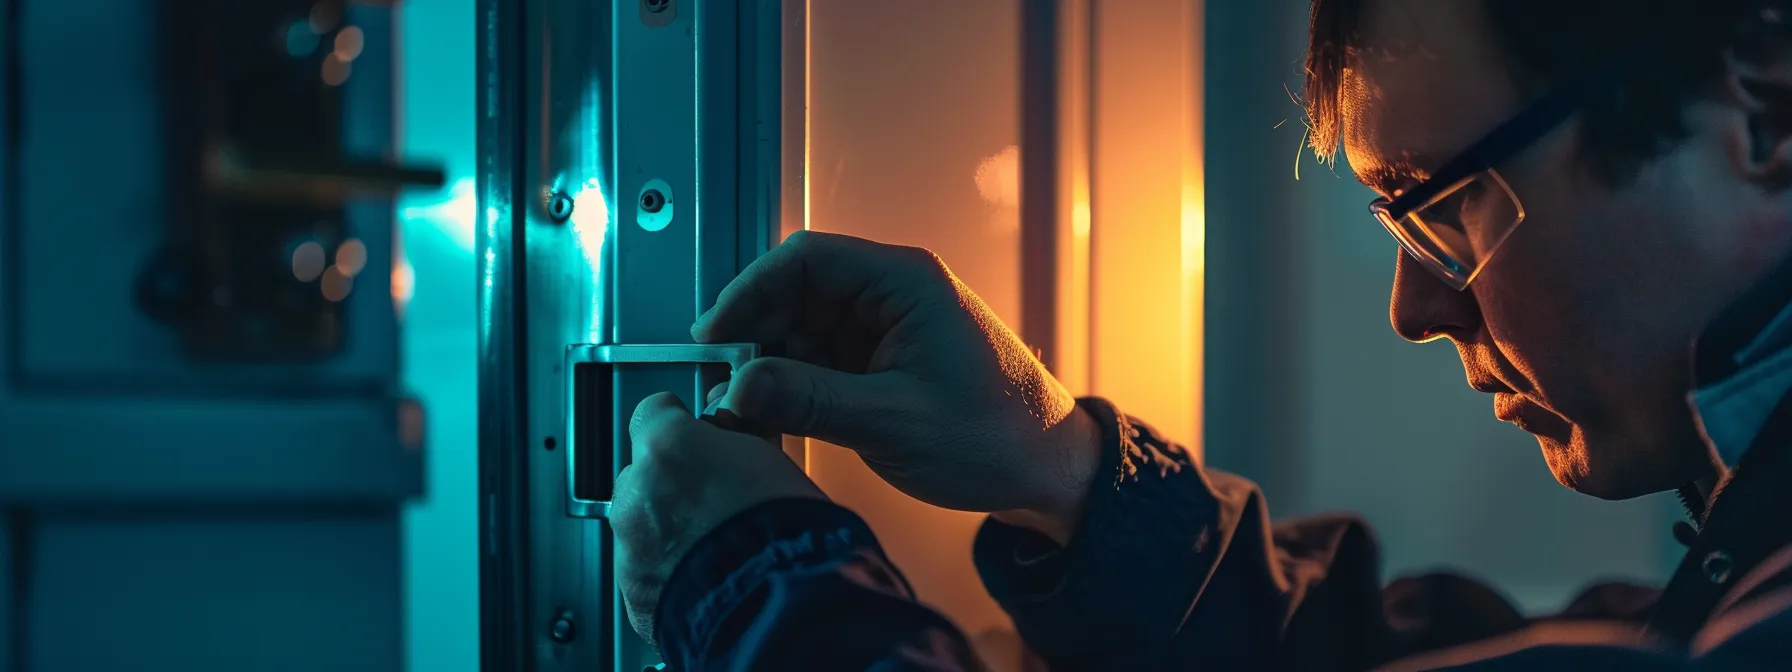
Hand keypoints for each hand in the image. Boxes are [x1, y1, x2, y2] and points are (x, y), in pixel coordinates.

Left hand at [611, 391, 825, 647]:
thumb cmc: (784, 532)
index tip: (696, 435)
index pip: (653, 411)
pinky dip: (669, 575)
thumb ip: (734, 442)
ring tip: (718, 548)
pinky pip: (647, 575)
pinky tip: (708, 580)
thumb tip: (729, 439)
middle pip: (642, 474)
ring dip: (670, 532)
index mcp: (667, 448)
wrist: (778, 607)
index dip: (679, 424)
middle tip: (718, 502)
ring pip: (641, 526)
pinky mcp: (636, 596)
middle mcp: (636, 495)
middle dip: (672, 484)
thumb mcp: (769, 457)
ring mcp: (630, 549)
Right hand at [694, 231, 1101, 542]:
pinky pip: (822, 357)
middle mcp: (895, 292)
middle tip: (728, 384)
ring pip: (804, 326)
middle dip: (757, 335)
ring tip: (753, 410)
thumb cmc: (997, 436)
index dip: (749, 292)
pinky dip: (796, 383)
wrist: (1047, 469)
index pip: (805, 258)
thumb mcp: (892, 422)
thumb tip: (738, 388)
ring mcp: (889, 325)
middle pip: (797, 291)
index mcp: (906, 281)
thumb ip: (809, 400)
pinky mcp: (885, 358)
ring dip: (773, 364)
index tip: (715, 336)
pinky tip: (782, 416)